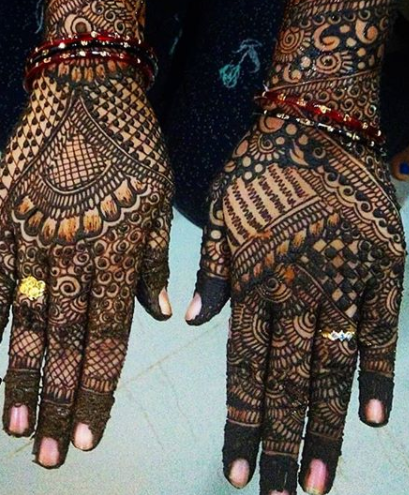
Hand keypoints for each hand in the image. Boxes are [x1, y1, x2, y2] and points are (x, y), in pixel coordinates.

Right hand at [0, 62, 173, 467]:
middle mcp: (75, 252)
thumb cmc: (136, 141)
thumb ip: (159, 259)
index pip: (108, 337)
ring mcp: (35, 234)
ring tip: (13, 422)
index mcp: (120, 251)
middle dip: (56, 400)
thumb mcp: (164, 197)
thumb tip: (158, 316)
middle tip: (46, 452)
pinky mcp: (5, 214)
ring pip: (26, 318)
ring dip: (20, 374)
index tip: (85, 433)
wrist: (87, 85)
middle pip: (64, 340)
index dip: (96, 388)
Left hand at [186, 114, 404, 493]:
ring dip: (326, 427)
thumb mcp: (217, 212)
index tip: (236, 468)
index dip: (241, 421)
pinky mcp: (383, 265)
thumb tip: (197, 323)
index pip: (243, 367)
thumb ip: (210, 269)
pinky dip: (376, 373)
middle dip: (281, 441)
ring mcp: (344, 279)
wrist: (316, 122)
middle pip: (287, 381)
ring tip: (319, 480)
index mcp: (253, 279)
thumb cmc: (259, 166)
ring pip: (332, 367)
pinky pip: (380, 327)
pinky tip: (374, 417)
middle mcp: (296, 288)